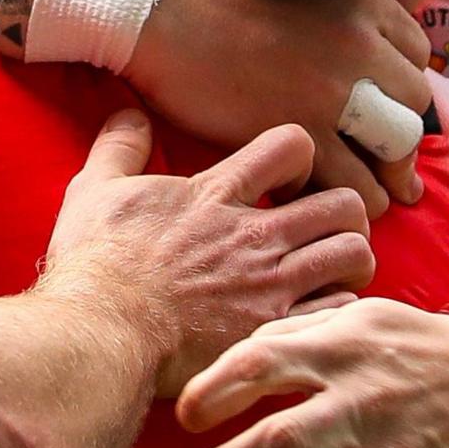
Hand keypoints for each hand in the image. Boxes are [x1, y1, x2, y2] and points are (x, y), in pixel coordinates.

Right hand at [44, 115, 374, 396]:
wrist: (100, 332)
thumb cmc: (94, 264)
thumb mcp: (94, 190)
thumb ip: (119, 147)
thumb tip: (130, 114)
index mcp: (215, 194)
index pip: (291, 146)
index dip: (299, 159)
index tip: (283, 184)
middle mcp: (254, 236)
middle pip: (343, 202)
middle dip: (341, 213)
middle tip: (317, 231)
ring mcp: (269, 286)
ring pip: (354, 254)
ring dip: (348, 261)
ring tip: (326, 272)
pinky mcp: (273, 333)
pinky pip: (339, 312)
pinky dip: (335, 310)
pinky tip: (313, 315)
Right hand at [127, 0, 433, 218]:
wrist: (161, 11)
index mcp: (365, 8)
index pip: (417, 61)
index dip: (399, 94)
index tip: (379, 111)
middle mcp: (362, 47)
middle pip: (412, 109)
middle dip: (400, 142)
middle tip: (383, 165)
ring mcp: (335, 92)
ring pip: (392, 150)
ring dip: (385, 178)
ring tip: (365, 194)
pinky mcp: (303, 131)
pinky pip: (352, 180)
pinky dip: (348, 197)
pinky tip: (326, 197)